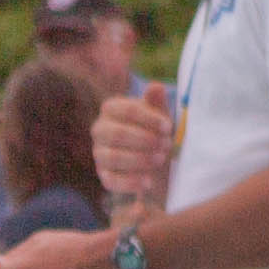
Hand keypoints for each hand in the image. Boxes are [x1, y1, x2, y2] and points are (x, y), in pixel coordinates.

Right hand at [92, 86, 176, 210]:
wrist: (158, 161)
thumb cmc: (157, 131)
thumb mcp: (160, 116)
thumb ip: (157, 103)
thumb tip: (156, 86)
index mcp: (111, 109)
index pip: (126, 110)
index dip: (148, 119)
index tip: (169, 127)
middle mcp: (100, 130)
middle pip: (117, 134)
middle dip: (144, 140)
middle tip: (166, 145)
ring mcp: (100, 154)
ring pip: (112, 157)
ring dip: (139, 160)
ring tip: (160, 160)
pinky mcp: (104, 176)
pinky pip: (112, 180)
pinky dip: (131, 182)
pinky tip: (149, 182)